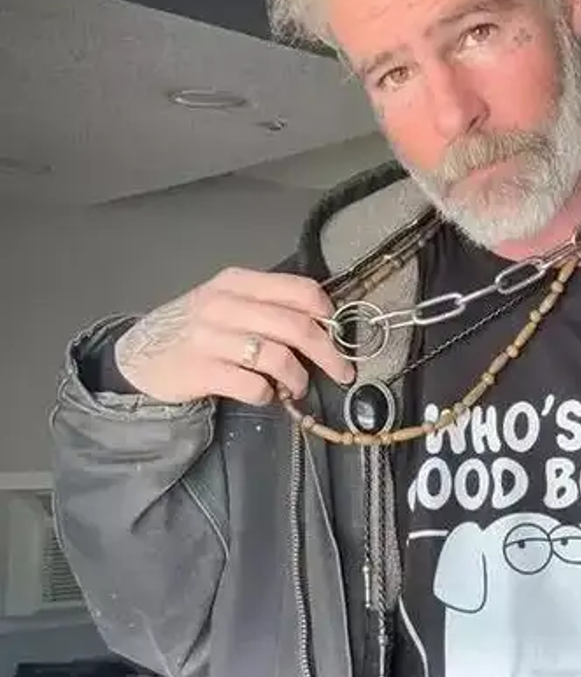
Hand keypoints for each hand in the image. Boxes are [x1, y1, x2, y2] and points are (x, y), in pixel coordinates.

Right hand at [115, 267, 353, 404]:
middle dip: (328, 353)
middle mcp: (224, 305)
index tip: (340, 332)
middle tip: (342, 371)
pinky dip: (267, 394)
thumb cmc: (197, 329)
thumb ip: (270, 306)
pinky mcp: (202, 371)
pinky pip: (252, 385)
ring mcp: (210, 338)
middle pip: (296, 327)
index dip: (327, 313)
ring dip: (297, 378)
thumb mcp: (229, 303)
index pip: (298, 290)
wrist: (141, 356)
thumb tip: (325, 323)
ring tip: (297, 386)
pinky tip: (264, 394)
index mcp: (238, 282)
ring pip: (278, 358)